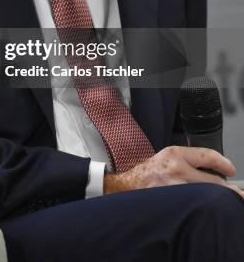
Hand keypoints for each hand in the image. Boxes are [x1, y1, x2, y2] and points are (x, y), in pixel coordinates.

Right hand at [103, 146, 243, 198]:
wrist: (129, 185)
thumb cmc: (149, 171)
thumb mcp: (168, 156)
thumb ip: (189, 159)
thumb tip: (214, 167)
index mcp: (175, 154)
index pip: (208, 156)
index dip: (224, 163)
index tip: (230, 169)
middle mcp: (176, 169)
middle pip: (212, 181)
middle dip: (226, 188)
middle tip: (235, 192)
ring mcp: (175, 188)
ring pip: (206, 195)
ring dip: (216, 199)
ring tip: (223, 201)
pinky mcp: (172, 202)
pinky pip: (194, 205)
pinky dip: (202, 206)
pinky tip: (204, 206)